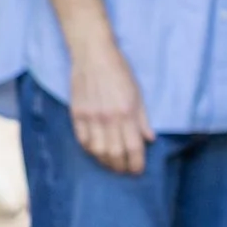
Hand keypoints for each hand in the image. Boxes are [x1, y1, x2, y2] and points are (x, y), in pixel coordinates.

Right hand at [68, 33, 153, 174]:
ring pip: (97, 151)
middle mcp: (108, 118)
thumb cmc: (120, 71)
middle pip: (114, 153)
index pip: (133, 147)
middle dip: (121, 167)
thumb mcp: (138, 93)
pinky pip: (82, 141)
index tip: (138, 171)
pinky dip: (90, 151)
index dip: (136, 163)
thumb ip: (143, 118)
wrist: (93, 55)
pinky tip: (96, 153)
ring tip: (111, 165)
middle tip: (125, 171)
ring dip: (105, 162)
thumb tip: (150, 139)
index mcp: (127, 112)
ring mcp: (90, 117)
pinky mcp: (76, 114)